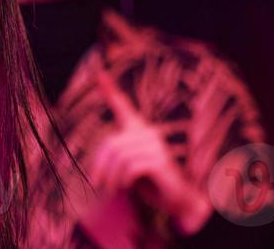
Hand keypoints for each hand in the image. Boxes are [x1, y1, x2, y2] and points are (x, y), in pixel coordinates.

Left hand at [85, 69, 210, 234]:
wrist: (177, 200)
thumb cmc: (151, 183)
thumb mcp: (128, 168)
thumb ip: (116, 158)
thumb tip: (96, 163)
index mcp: (139, 130)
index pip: (123, 106)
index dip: (110, 90)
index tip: (99, 73)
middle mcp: (148, 133)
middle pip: (112, 143)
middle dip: (99, 166)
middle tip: (96, 183)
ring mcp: (156, 145)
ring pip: (120, 156)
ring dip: (111, 177)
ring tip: (111, 188)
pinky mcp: (160, 160)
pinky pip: (131, 166)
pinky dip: (123, 179)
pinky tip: (126, 185)